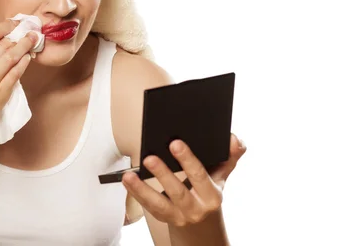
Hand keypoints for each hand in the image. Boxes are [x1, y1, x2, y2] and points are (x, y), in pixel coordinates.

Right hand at [0, 18, 37, 130]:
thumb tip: (7, 34)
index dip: (6, 25)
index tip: (16, 23)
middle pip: (4, 44)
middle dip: (20, 35)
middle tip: (30, 30)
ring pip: (12, 56)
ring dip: (25, 46)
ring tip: (33, 40)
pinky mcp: (1, 93)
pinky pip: (16, 73)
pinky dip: (24, 62)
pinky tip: (28, 57)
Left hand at [123, 133, 245, 226]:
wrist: (203, 224)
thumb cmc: (208, 192)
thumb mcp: (221, 176)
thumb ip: (229, 156)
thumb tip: (236, 139)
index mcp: (212, 195)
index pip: (200, 175)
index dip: (188, 160)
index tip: (175, 143)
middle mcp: (196, 208)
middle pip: (178, 191)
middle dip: (163, 174)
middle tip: (150, 158)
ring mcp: (179, 216)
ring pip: (159, 204)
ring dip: (142, 189)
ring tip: (129, 175)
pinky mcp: (164, 218)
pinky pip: (149, 207)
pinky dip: (136, 194)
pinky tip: (127, 180)